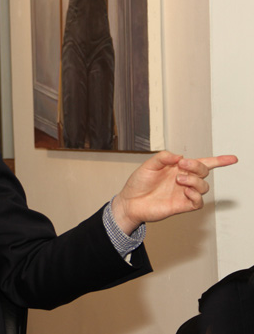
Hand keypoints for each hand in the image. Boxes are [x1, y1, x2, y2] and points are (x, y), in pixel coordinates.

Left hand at [111, 151, 237, 234]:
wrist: (130, 201)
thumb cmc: (138, 183)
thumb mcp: (148, 165)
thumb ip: (163, 158)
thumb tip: (180, 156)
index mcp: (178, 168)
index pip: (201, 163)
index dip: (218, 161)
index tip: (232, 159)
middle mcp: (183, 179)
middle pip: (204, 171)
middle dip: (197, 166)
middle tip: (182, 165)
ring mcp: (183, 193)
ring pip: (203, 186)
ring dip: (194, 180)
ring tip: (178, 179)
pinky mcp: (182, 205)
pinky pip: (198, 202)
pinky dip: (195, 195)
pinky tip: (185, 191)